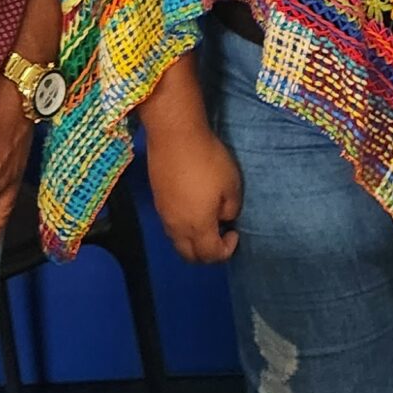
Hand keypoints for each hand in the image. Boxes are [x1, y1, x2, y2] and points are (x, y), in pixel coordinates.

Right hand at [147, 116, 242, 264]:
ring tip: (208, 221)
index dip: (226, 250)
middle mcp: (177, 227)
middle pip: (190, 256)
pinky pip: (170, 226)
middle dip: (207, 253)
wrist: (175, 137)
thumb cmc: (208, 161)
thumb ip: (231, 209)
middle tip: (220, 236)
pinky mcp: (157, 200)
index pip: (211, 255)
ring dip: (193, 241)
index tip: (234, 233)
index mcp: (198, 227)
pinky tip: (193, 208)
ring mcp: (164, 214)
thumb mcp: (232, 185)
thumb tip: (224, 217)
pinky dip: (183, 228)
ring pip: (177, 242)